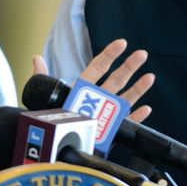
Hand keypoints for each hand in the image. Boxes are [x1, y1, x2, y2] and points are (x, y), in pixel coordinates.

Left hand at [32, 38, 153, 122]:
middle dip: (129, 66)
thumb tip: (36, 58)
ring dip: (138, 88)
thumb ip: (42, 77)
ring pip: (125, 98)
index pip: (98, 66)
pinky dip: (136, 117)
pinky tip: (146, 108)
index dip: (109, 54)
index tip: (121, 43)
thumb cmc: (51, 117)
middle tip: (142, 53)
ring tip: (150, 77)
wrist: (52, 142)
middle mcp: (97, 98)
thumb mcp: (45, 94)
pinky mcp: (111, 131)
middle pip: (116, 79)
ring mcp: (106, 114)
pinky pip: (127, 123)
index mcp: (83, 87)